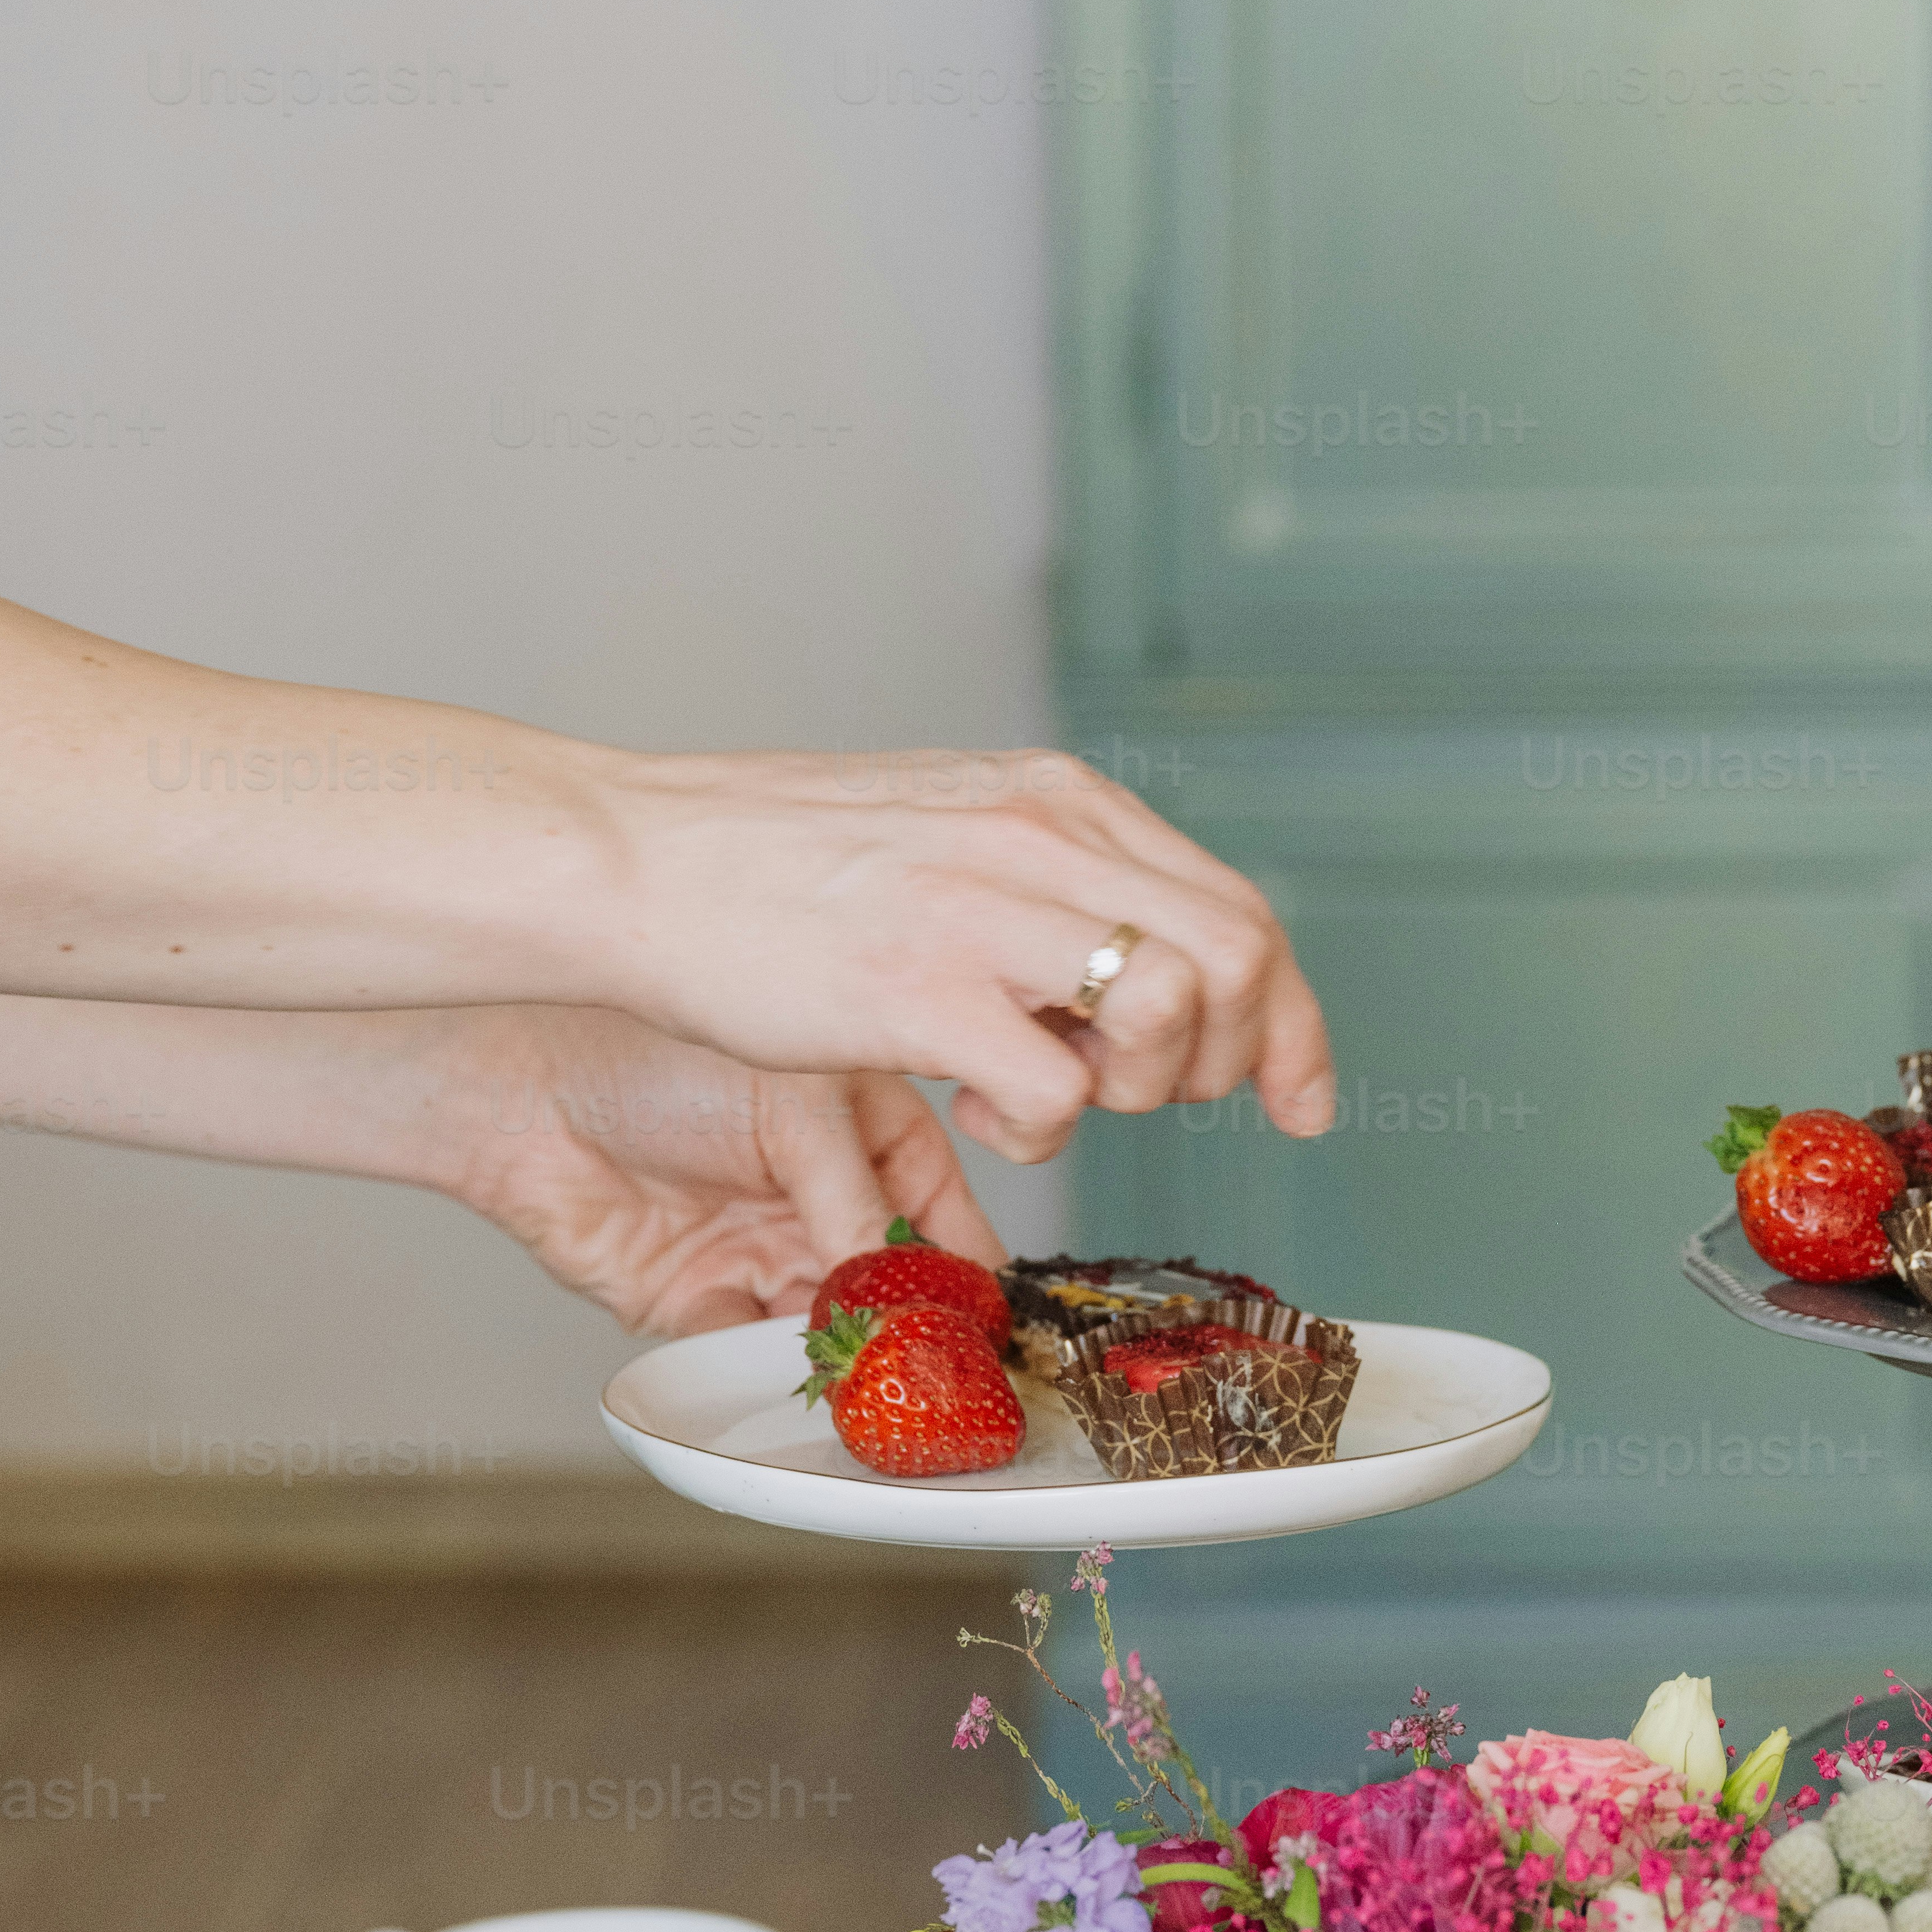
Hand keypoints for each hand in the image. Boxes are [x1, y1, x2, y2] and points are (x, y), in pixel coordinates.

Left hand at [440, 1008, 1001, 1336]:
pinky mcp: (699, 1303)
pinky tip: (785, 1367)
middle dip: (913, 1331)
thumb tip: (915, 1286)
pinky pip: (752, 1350)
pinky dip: (771, 1368)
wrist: (525, 1088)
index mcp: (866, 1135)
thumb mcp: (796, 1109)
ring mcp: (762, 1253)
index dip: (968, 1272)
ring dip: (847, 1357)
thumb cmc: (659, 1054)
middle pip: (893, 1286)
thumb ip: (860, 1202)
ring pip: (829, 1328)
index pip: (943, 1216)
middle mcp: (821, 1200)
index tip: (989, 1324)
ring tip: (866, 1376)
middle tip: (937, 1371)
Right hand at [610, 748, 1337, 1167]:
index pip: (1240, 911)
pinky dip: (1045, 1130)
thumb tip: (1139, 963)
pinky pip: (1060, 1089)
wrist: (633, 858)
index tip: (1298, 1096)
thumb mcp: (951, 830)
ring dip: (1139, 1087)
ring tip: (1054, 1091)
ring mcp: (983, 915)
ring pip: (1172, 1013)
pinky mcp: (920, 993)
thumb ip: (1052, 880)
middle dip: (1236, 1061)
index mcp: (1057, 801)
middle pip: (1240, 962)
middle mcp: (1041, 841)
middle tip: (1156, 1101)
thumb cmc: (772, 865)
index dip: (1293, 1021)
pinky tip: (981, 1115)